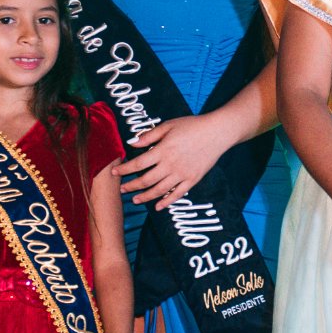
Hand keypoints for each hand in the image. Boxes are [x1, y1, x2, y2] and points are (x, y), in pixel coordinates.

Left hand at [117, 113, 232, 209]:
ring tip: (135, 200)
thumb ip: (149, 136)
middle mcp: (171, 165)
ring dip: (145, 197)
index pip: (138, 163)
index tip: (114, 172)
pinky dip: (167, 202)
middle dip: (131, 186)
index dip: (124, 169)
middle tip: (122, 189)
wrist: (217, 132)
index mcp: (163, 150)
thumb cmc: (192, 126)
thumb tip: (131, 143)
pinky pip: (178, 194)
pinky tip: (158, 206)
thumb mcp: (168, 126)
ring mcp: (182, 174)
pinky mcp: (193, 179)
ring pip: (159, 190)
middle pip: (146, 180)